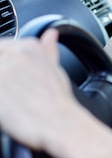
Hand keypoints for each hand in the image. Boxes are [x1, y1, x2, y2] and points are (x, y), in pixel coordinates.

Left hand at [0, 29, 80, 149]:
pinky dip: (0, 101)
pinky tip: (6, 106)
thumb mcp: (56, 70)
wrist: (59, 123)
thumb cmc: (58, 101)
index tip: (9, 78)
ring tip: (12, 98)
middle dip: (3, 77)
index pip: (2, 47)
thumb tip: (51, 34)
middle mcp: (13, 55)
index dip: (4, 64)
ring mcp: (2, 71)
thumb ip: (48, 50)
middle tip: (11, 91)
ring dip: (2, 88)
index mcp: (29, 47)